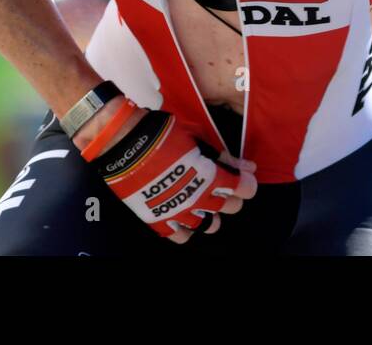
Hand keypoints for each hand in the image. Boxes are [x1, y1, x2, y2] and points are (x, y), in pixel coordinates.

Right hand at [79, 99, 257, 242]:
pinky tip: (182, 215)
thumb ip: (222, 156)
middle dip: (231, 196)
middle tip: (222, 186)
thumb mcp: (196, 138)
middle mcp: (199, 199)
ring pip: (209, 226)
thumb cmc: (160, 135)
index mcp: (211, 176)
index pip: (244, 189)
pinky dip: (185, 228)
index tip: (244, 178)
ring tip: (202, 202)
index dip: (247, 183)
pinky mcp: (160, 221)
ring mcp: (180, 213)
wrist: (124, 145)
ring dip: (210, 215)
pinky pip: (181, 237)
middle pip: (230, 207)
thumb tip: (247, 167)